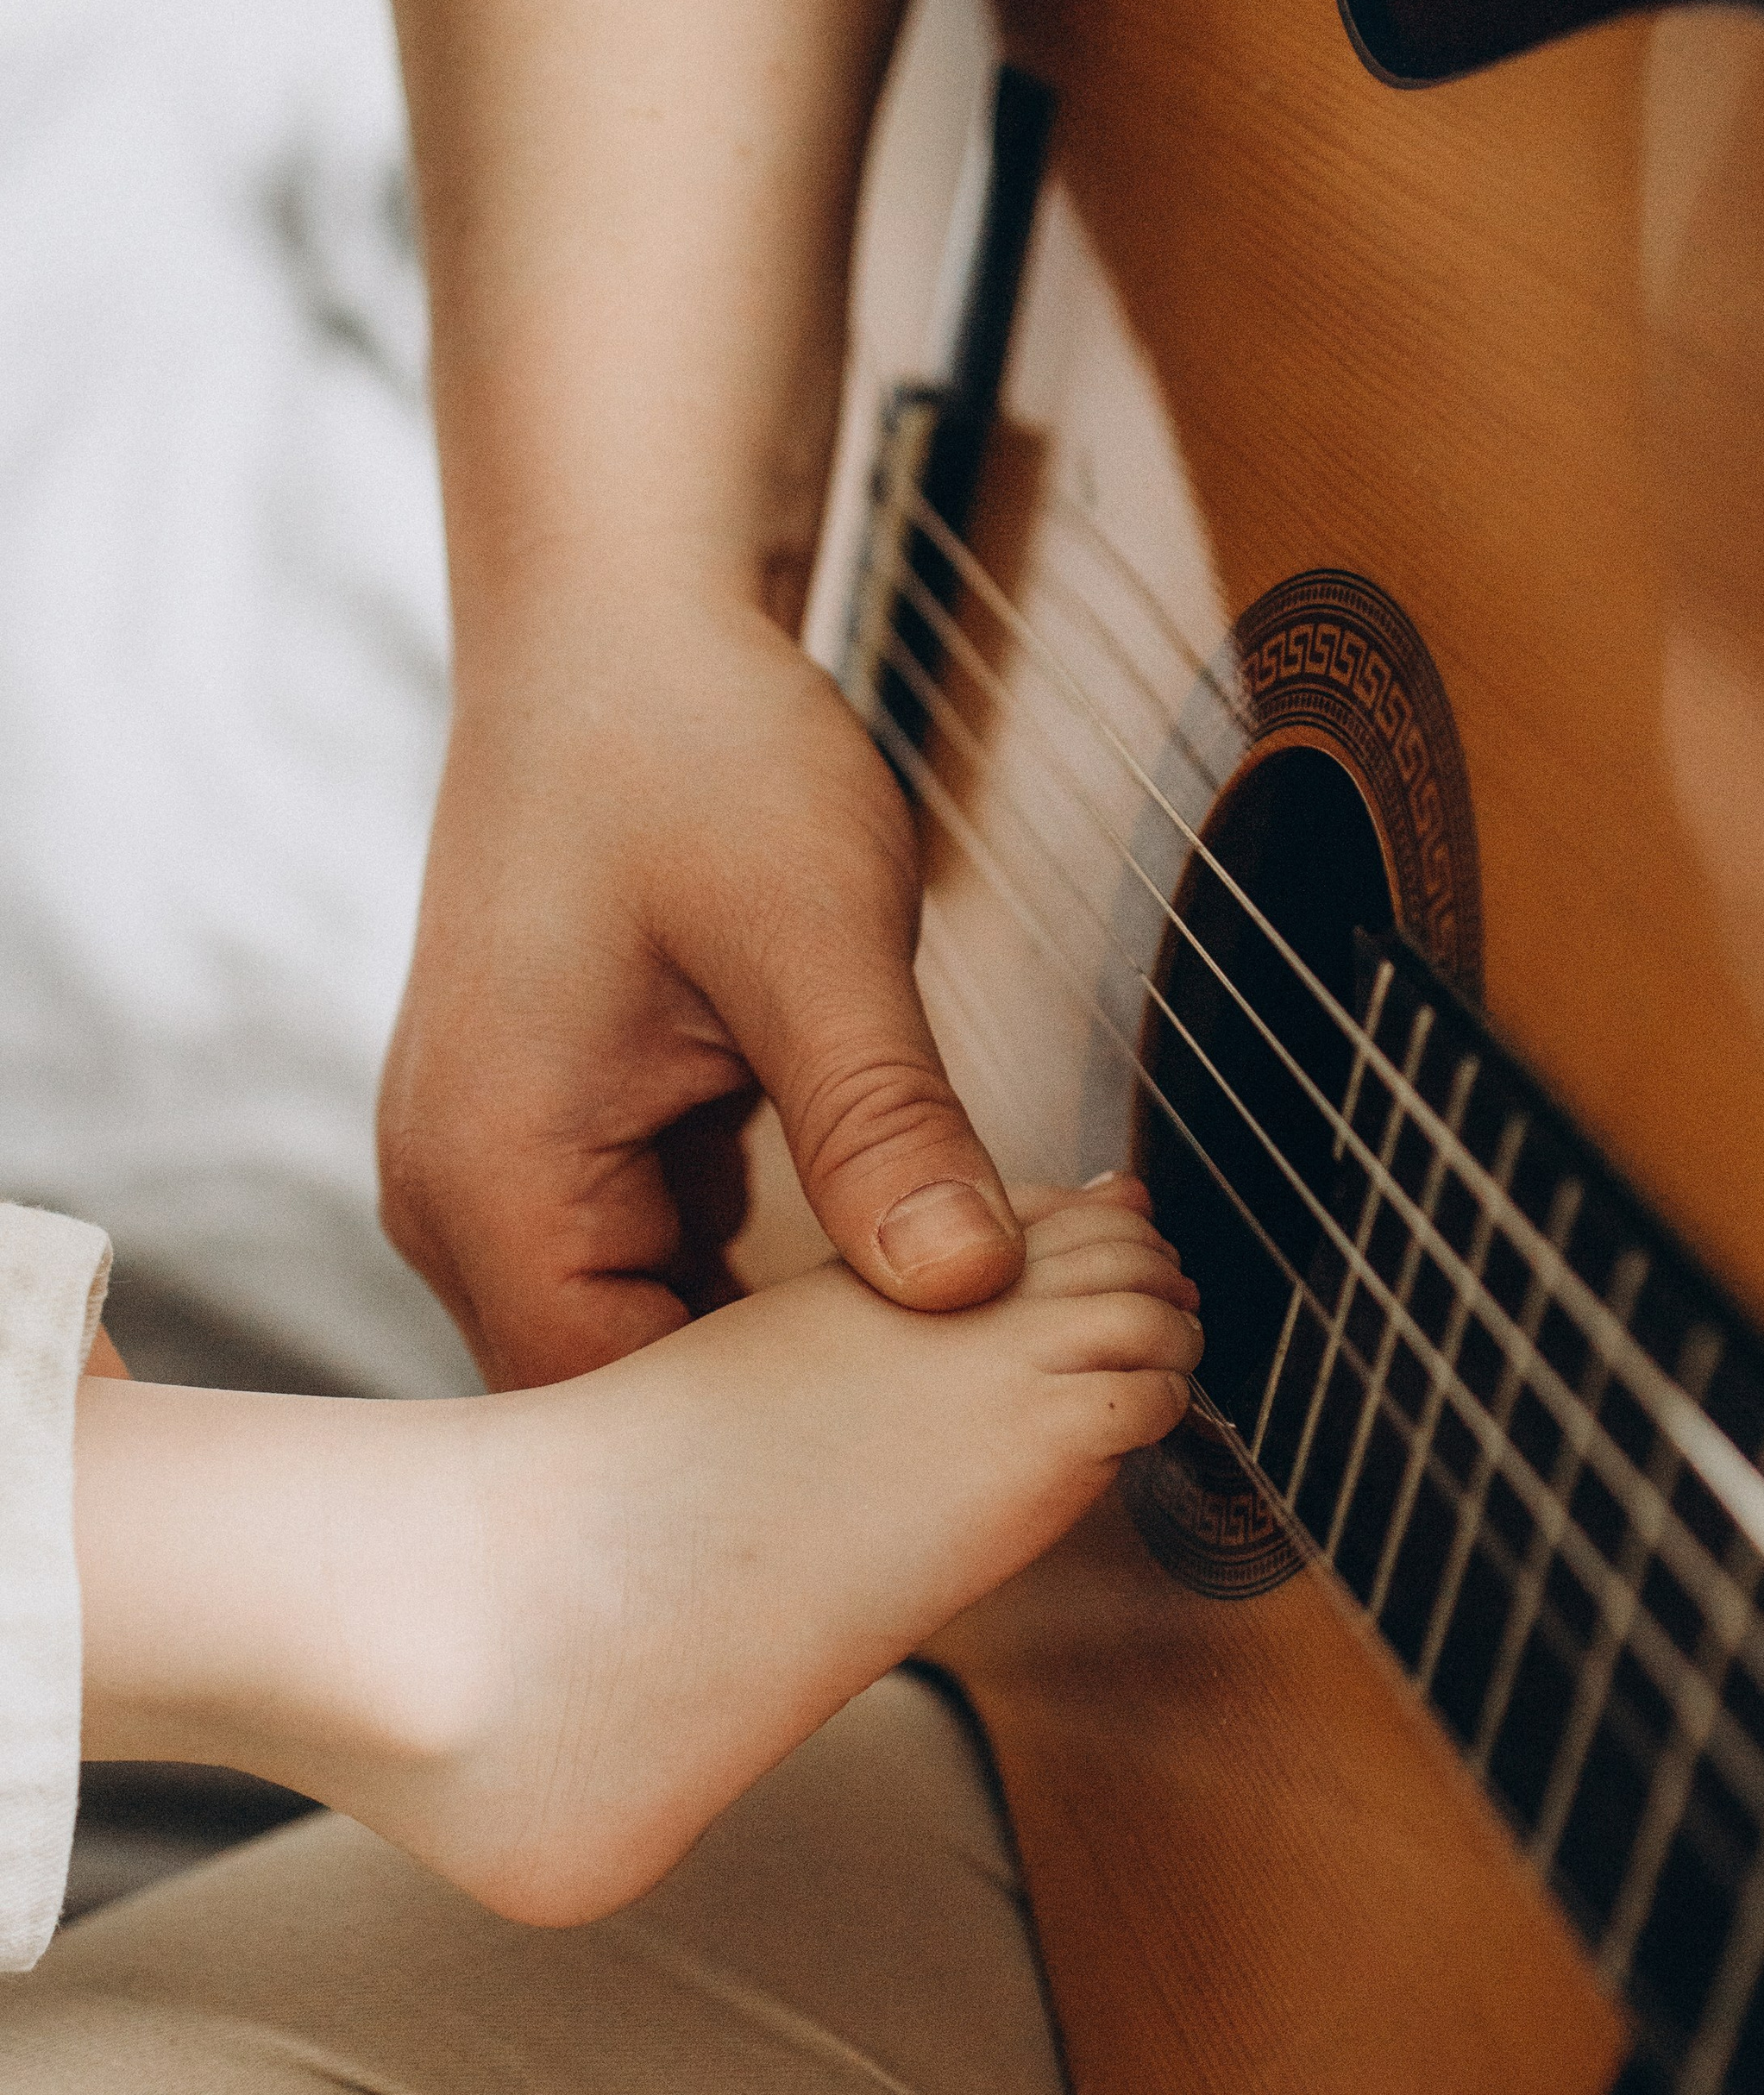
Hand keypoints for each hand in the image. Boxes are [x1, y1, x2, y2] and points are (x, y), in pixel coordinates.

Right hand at [378, 594, 1022, 1387]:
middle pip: (619, 1403)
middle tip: (966, 1430)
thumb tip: (966, 1286)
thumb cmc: (693, 747)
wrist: (618, 632)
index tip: (930, 1460)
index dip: (768, 1462)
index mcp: (493, 1172)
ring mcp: (506, 1181)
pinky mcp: (567, 1153)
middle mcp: (465, 1200)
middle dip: (784, 1428)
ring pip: (647, 1347)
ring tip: (944, 1372)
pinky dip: (767, 1290)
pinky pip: (661, 1276)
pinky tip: (888, 1285)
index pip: (609, 1414)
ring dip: (782, 1360)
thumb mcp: (815, 933)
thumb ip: (882, 1119)